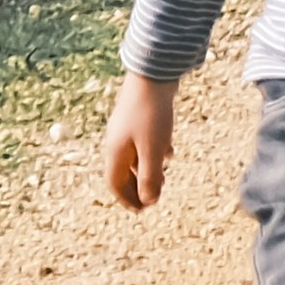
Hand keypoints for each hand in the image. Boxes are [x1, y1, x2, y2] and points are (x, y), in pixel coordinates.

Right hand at [97, 70, 178, 211]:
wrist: (153, 74)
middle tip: (153, 198)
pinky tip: (169, 151)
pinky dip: (153, 151)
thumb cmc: (151, 114)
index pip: (116, 184)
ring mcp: (126, 127)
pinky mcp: (138, 116)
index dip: (127, 199)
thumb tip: (149, 201)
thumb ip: (150, 177)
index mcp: (115, 152)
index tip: (141, 211)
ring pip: (134, 155)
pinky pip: (142, 140)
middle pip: (124, 171)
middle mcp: (116, 141)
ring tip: (164, 176)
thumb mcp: (153, 150)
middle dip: (138, 186)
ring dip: (147, 169)